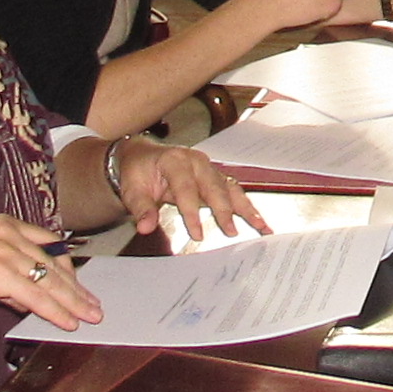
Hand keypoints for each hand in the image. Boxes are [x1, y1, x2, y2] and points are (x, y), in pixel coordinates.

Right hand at [0, 214, 95, 332]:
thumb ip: (8, 277)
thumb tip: (30, 299)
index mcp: (6, 225)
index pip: (50, 246)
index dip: (69, 269)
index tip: (82, 287)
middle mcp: (8, 232)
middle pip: (55, 263)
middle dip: (77, 288)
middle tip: (95, 307)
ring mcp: (3, 250)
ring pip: (50, 280)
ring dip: (73, 302)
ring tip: (89, 318)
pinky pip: (35, 296)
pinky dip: (55, 311)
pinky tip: (67, 323)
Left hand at [110, 138, 266, 239]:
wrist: (143, 157)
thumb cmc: (138, 172)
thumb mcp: (132, 190)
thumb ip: (141, 209)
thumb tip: (145, 226)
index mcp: (175, 160)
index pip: (186, 188)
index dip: (191, 212)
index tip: (196, 234)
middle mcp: (196, 161)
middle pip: (214, 186)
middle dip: (223, 210)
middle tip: (230, 231)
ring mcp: (209, 168)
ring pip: (230, 188)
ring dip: (246, 208)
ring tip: (260, 226)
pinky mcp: (215, 177)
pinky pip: (234, 192)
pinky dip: (247, 207)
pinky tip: (259, 222)